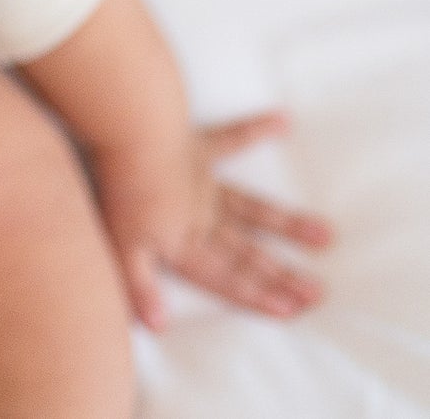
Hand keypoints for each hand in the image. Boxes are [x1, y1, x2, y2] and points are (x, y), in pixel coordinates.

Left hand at [91, 112, 333, 328]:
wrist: (129, 132)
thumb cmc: (122, 188)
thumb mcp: (123, 244)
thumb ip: (140, 285)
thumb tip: (158, 326)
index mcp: (185, 241)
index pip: (225, 277)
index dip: (256, 296)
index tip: (293, 311)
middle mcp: (203, 216)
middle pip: (247, 251)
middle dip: (281, 274)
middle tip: (319, 292)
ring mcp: (203, 181)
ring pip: (252, 209)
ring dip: (287, 224)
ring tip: (327, 236)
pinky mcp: (196, 145)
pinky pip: (232, 138)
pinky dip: (256, 129)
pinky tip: (283, 121)